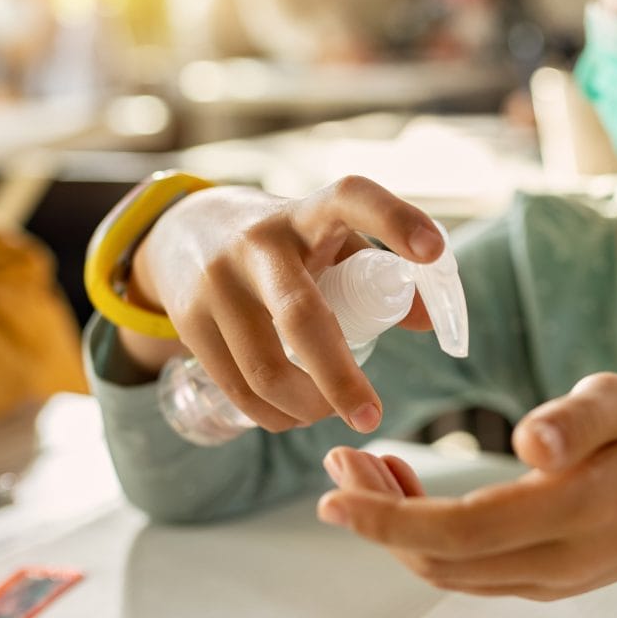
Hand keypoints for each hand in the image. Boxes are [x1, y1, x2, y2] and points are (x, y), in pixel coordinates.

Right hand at [120, 177, 443, 434]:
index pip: (352, 200)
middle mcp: (258, 243)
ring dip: (307, 406)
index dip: (395, 221)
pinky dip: (273, 415)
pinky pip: (237, 387)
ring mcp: (217, 282)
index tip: (434, 251)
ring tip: (330, 412)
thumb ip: (377, 272)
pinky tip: (294, 415)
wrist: (182, 230)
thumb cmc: (285, 241)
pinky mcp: (188, 319)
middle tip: (371, 418)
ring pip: (265, 369)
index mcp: (307, 215)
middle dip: (340, 379)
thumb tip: (427, 322)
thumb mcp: (330, 238)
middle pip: (302, 317)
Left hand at [318, 373, 616, 600]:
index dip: (390, 517)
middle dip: (377, 518)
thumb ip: (578, 419)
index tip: (334, 493)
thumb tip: (528, 443)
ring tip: (366, 470)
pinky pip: (472, 572)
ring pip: (451, 573)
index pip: (464, 530)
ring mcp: (555, 579)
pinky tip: (411, 493)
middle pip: (443, 560)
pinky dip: (427, 539)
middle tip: (341, 461)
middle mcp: (562, 560)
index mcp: (579, 510)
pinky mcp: (550, 581)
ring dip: (395, 529)